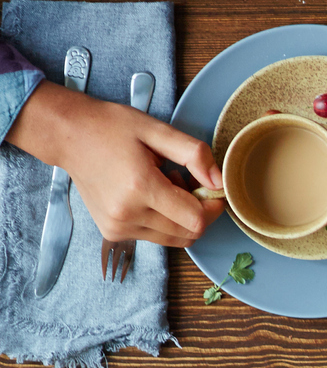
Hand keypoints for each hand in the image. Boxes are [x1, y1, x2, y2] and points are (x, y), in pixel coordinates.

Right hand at [5, 82, 223, 245]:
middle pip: (189, 234)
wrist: (66, 135)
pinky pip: (156, 237)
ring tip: (163, 186)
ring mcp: (118, 227)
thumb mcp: (156, 129)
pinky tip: (149, 196)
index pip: (196, 220)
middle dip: (197, 211)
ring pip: (174, 239)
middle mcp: (128, 214)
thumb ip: (193, 154)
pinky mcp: (113, 233)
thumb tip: (219, 182)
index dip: (212, 207)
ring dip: (180, 218)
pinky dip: (163, 222)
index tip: (210, 189)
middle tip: (183, 181)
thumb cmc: (110, 128)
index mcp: (140, 188)